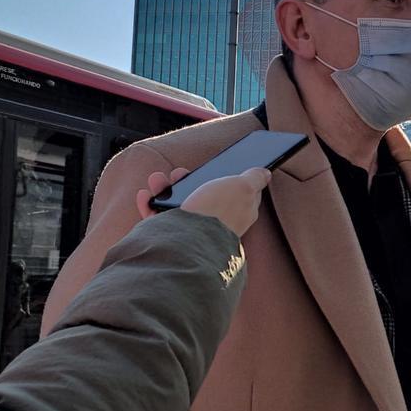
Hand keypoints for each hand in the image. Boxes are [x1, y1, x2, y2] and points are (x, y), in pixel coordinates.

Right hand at [136, 168, 271, 236]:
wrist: (187, 243)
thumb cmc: (217, 212)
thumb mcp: (241, 187)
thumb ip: (253, 179)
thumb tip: (266, 173)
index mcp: (238, 212)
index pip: (237, 193)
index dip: (226, 177)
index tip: (214, 167)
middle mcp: (217, 224)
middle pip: (202, 196)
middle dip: (187, 181)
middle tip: (178, 172)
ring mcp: (195, 232)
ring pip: (178, 206)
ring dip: (164, 189)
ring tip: (156, 180)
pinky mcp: (173, 240)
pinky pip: (159, 221)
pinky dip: (150, 206)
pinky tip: (145, 196)